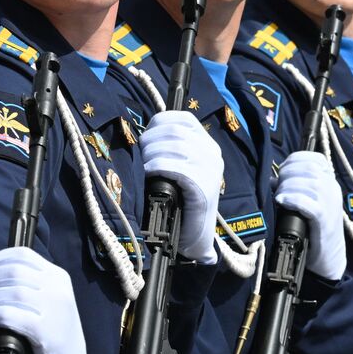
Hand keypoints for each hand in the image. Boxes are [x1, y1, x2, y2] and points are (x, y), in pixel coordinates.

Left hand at [0, 247, 85, 353]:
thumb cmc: (55, 330)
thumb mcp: (51, 298)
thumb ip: (31, 282)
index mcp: (58, 276)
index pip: (23, 254)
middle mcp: (58, 289)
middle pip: (14, 271)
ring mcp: (54, 310)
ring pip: (13, 292)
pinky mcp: (46, 332)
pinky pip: (13, 315)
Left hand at [139, 110, 222, 263]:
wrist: (193, 235)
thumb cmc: (180, 200)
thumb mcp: (178, 168)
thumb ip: (169, 150)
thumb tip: (143, 136)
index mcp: (207, 144)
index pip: (183, 118)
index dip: (159, 122)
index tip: (145, 135)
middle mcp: (213, 153)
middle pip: (175, 130)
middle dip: (151, 139)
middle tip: (139, 154)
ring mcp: (211, 170)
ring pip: (175, 146)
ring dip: (152, 153)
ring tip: (143, 165)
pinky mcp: (204, 186)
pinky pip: (176, 166)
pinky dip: (157, 166)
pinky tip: (149, 173)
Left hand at [274, 151, 345, 279]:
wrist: (329, 258)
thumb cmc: (314, 230)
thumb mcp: (306, 204)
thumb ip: (294, 189)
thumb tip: (272, 179)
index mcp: (330, 182)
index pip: (315, 159)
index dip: (295, 160)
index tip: (282, 170)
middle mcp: (333, 190)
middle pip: (309, 169)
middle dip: (287, 173)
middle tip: (277, 186)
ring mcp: (331, 205)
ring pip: (309, 184)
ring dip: (288, 186)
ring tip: (279, 196)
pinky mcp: (325, 220)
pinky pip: (309, 203)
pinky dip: (293, 199)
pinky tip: (282, 201)